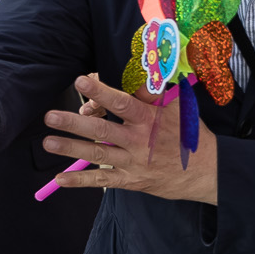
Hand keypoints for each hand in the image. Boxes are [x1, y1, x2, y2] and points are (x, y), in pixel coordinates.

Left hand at [40, 74, 219, 203]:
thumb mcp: (178, 108)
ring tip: (48, 142)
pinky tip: (59, 179)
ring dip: (70, 149)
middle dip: (74, 123)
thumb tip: (143, 72)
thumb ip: (156, 92)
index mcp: (149, 119)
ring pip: (97, 154)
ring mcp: (133, 163)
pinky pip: (102, 181)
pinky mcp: (131, 180)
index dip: (100, 92)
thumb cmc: (189, 134)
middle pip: (102, 131)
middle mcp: (138, 141)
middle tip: (50, 116)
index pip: (121, 103)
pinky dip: (80, 181)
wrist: (206, 171)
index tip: (81, 81)